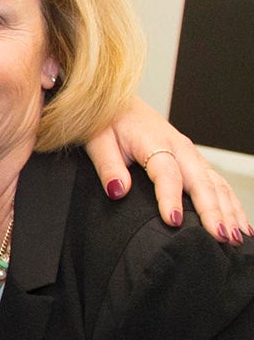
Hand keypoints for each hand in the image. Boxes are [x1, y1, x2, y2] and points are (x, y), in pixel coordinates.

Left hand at [84, 95, 250, 243]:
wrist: (119, 101)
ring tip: (235, 237)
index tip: (174, 221)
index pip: (167, 174)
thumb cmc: (107, 122)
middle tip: (220, 237)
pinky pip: (219, 184)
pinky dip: (232, 203)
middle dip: (213, 211)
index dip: (171, 198)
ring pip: (216, 185)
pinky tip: (240, 224)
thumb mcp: (98, 141)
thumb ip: (108, 166)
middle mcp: (180, 148)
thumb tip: (117, 191)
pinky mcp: (195, 161)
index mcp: (155, 142)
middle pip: (201, 182)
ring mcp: (191, 154)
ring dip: (229, 211)